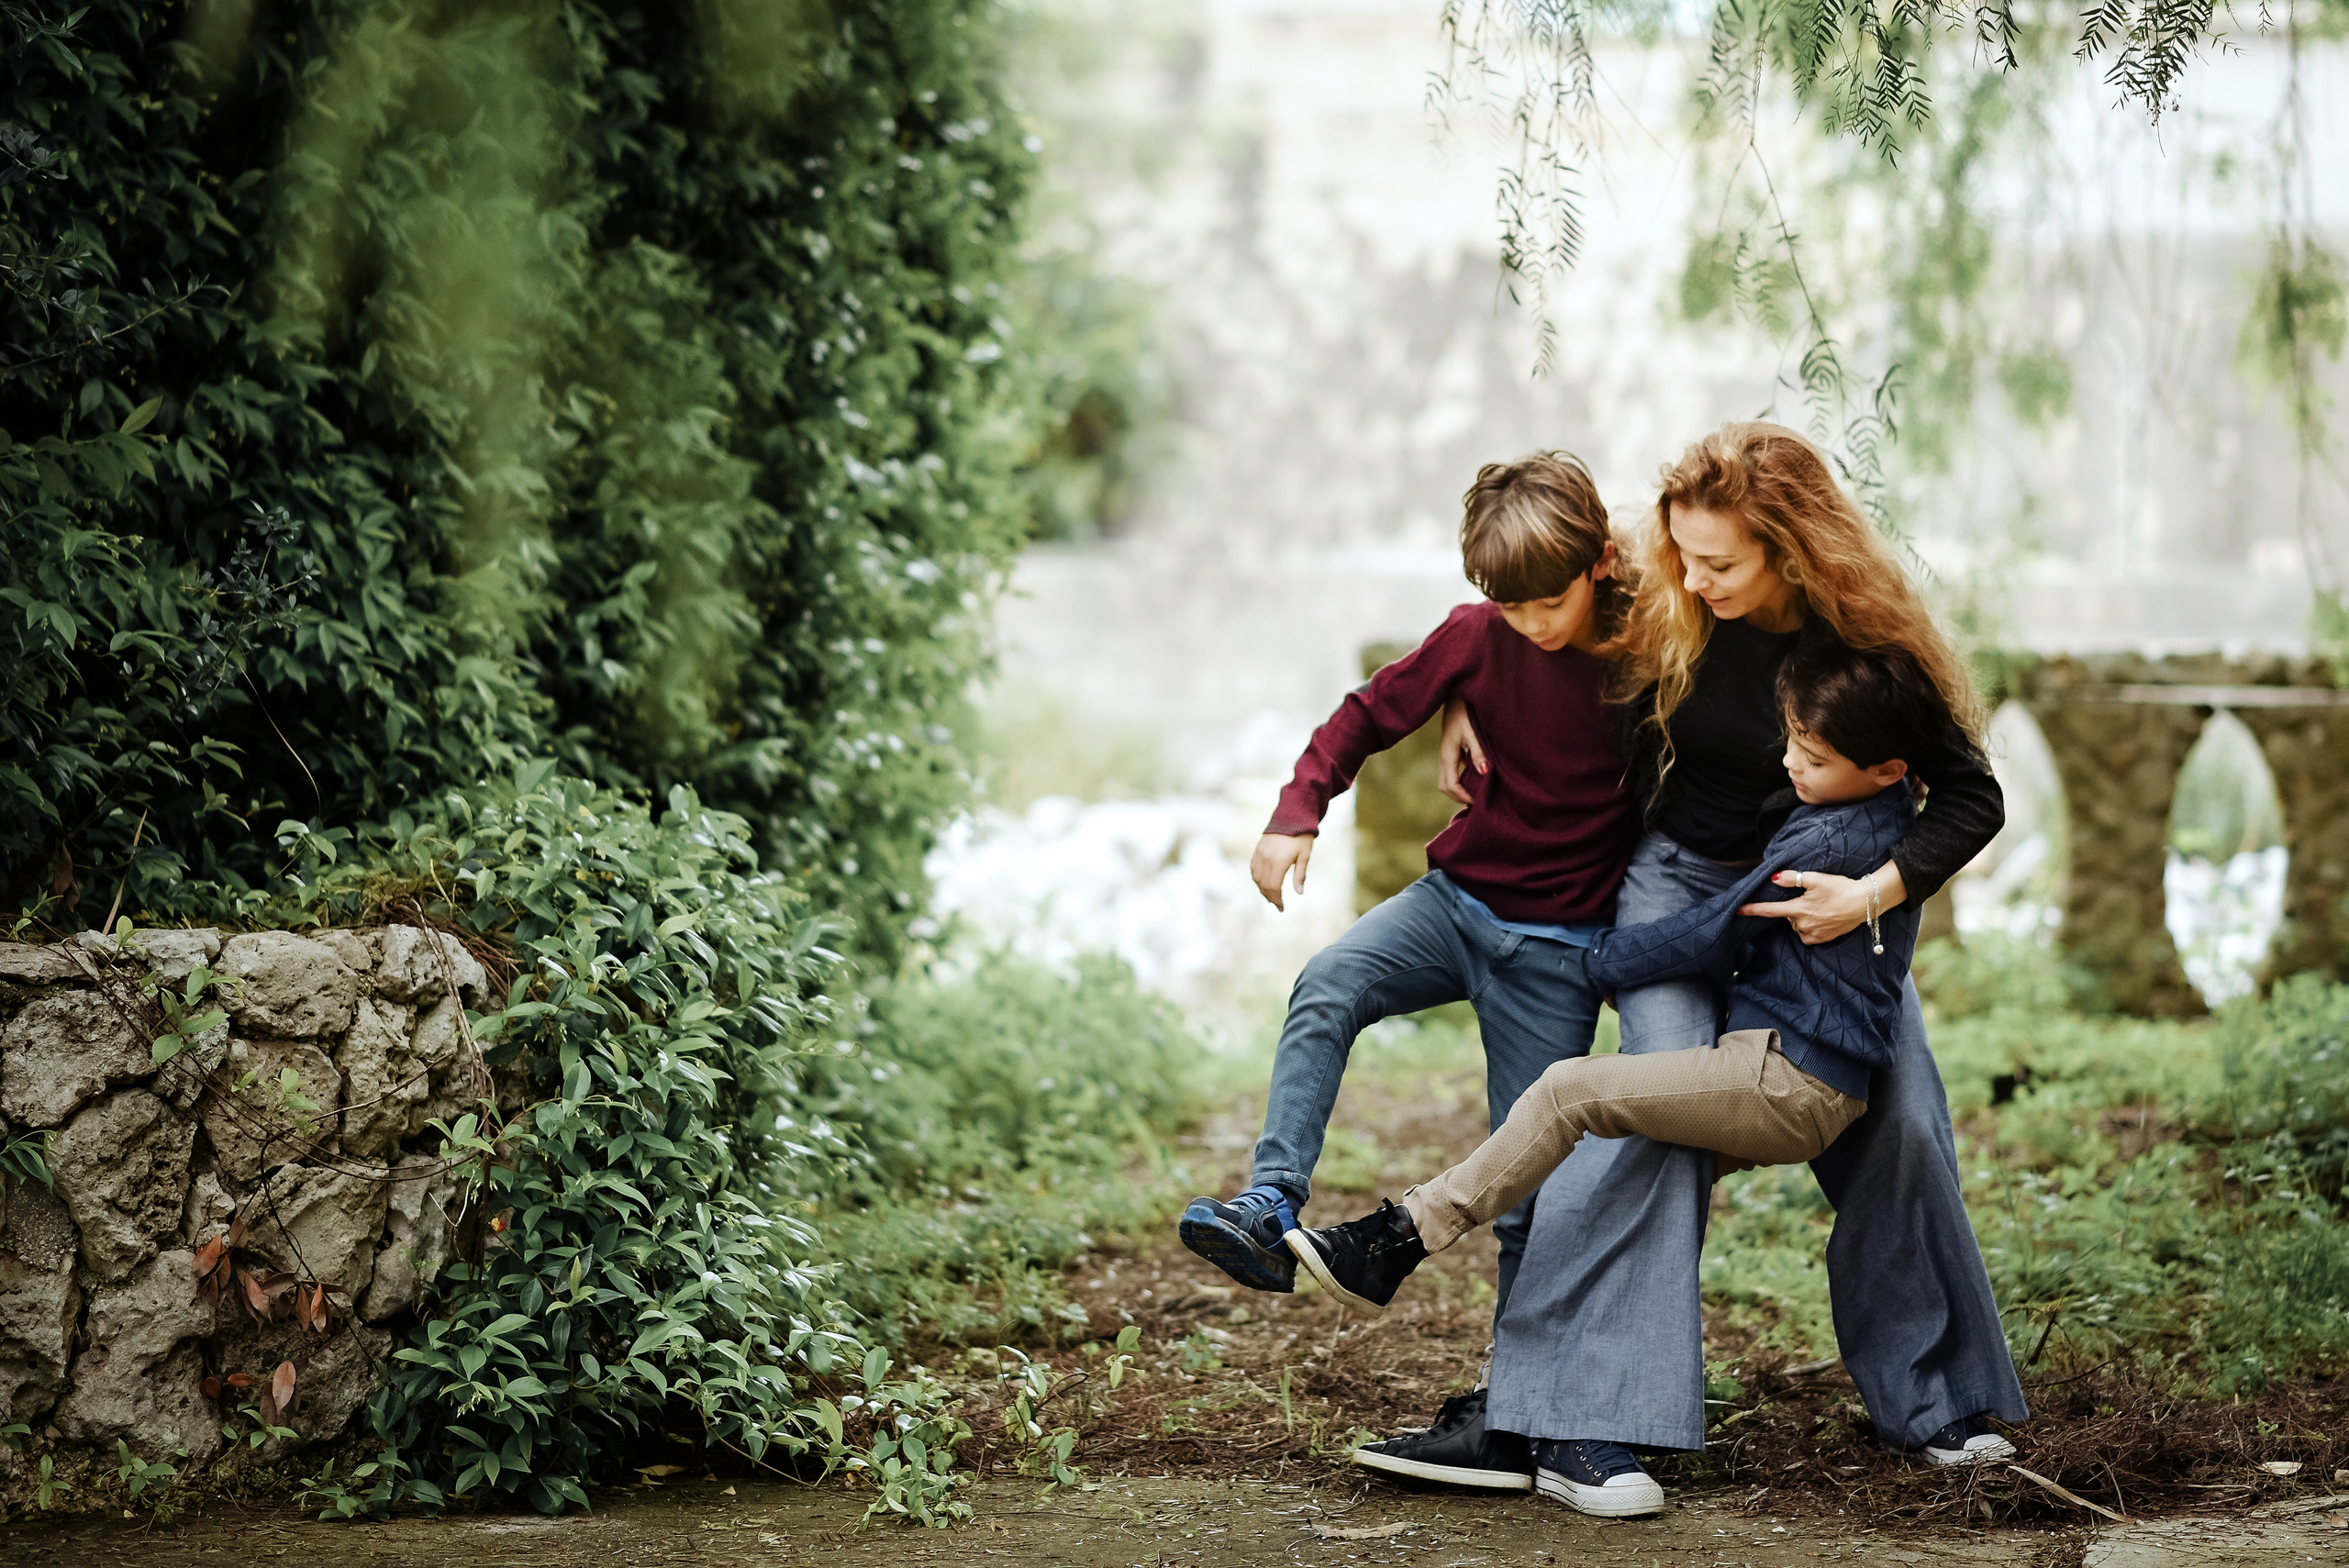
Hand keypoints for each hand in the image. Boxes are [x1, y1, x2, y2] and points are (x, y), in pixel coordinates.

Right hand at [1251, 833, 1313, 910]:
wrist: (1291, 816)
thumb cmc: (1301, 836)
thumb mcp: (1305, 855)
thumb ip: (1300, 875)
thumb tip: (1299, 893)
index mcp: (1279, 861)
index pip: (1274, 887)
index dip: (1277, 899)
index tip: (1281, 907)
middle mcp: (1266, 858)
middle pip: (1264, 884)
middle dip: (1270, 897)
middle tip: (1277, 904)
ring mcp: (1260, 853)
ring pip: (1256, 877)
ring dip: (1262, 889)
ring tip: (1270, 896)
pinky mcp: (1257, 849)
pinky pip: (1253, 868)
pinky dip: (1257, 878)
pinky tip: (1263, 883)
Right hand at [1436, 698, 1486, 805]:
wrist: (1456, 695)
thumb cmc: (1464, 711)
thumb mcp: (1472, 731)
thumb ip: (1478, 751)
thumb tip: (1484, 772)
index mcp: (1447, 755)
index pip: (1450, 784)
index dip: (1462, 796)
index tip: (1477, 801)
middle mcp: (1445, 757)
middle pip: (1445, 786)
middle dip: (1458, 796)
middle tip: (1476, 802)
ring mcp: (1447, 753)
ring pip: (1447, 779)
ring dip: (1459, 789)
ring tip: (1476, 793)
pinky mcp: (1452, 750)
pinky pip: (1453, 771)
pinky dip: (1461, 779)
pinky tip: (1476, 777)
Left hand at [1736, 865, 1902, 945]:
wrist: (1865, 902)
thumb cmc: (1840, 888)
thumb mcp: (1815, 878)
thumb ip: (1791, 879)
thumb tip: (1773, 878)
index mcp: (1799, 909)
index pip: (1770, 910)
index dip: (1753, 909)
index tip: (1737, 911)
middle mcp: (1804, 924)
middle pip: (1788, 917)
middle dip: (1792, 908)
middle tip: (1809, 898)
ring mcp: (1814, 933)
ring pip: (1797, 926)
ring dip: (1801, 918)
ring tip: (1819, 907)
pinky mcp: (1824, 939)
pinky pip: (1808, 936)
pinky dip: (1809, 928)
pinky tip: (1820, 919)